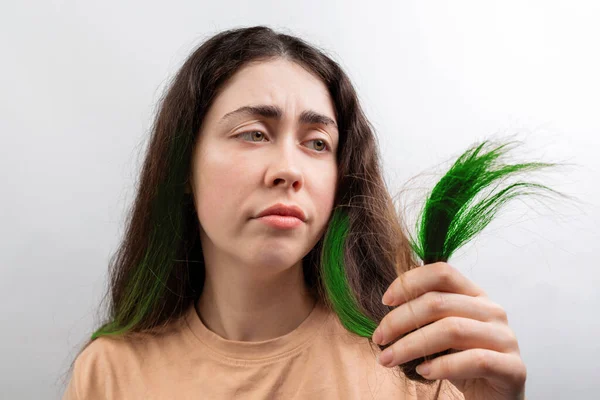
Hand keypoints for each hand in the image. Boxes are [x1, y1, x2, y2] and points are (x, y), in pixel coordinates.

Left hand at [372, 262, 526, 399]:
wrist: (493, 398)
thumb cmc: (462, 363)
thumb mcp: (440, 333)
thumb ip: (424, 315)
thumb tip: (387, 305)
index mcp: (474, 295)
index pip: (441, 272)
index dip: (409, 282)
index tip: (385, 301)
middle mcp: (492, 311)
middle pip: (438, 302)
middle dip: (399, 320)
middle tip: (378, 339)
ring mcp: (505, 338)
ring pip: (452, 329)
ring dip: (411, 345)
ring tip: (388, 358)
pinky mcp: (513, 368)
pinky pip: (474, 360)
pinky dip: (443, 366)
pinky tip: (424, 372)